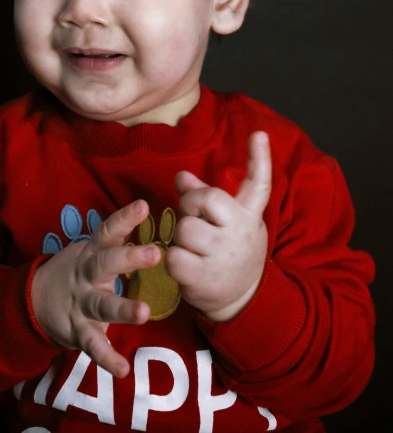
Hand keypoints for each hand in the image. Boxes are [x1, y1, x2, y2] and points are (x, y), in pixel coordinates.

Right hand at [31, 199, 160, 377]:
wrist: (32, 300)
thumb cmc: (77, 271)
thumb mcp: (91, 250)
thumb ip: (117, 237)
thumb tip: (149, 211)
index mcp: (92, 253)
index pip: (108, 231)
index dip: (124, 218)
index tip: (143, 205)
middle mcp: (87, 275)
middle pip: (106, 263)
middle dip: (130, 258)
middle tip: (156, 254)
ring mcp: (81, 303)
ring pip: (102, 304)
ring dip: (122, 309)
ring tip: (144, 313)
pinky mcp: (77, 330)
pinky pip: (93, 345)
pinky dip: (107, 358)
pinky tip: (123, 369)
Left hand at [165, 131, 271, 321]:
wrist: (242, 299)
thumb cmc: (229, 250)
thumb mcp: (227, 223)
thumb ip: (204, 198)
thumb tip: (181, 175)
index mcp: (247, 215)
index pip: (258, 184)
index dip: (259, 158)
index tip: (258, 134)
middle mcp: (240, 232)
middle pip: (205, 199)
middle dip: (190, 204)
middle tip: (194, 218)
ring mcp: (224, 256)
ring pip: (185, 228)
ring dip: (181, 237)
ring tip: (193, 248)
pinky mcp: (205, 278)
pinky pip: (173, 256)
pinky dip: (173, 260)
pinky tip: (186, 266)